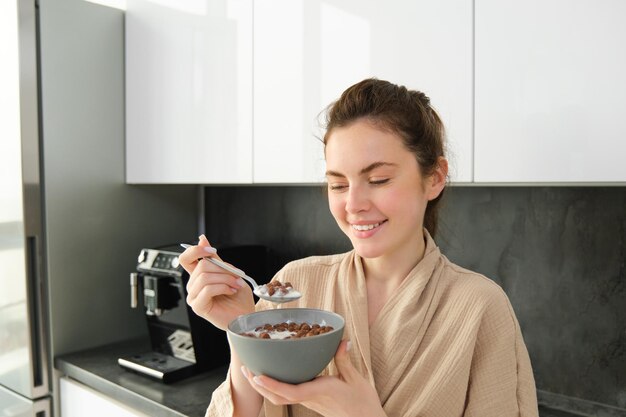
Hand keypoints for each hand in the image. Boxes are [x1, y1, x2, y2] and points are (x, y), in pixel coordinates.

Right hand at [179, 235, 254, 329]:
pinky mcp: (198, 307)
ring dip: (225, 279)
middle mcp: (193, 286)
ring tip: (236, 285)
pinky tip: (231, 291)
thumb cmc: (238, 297)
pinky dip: (223, 287)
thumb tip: (202, 239)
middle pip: (201, 266)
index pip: (186, 259)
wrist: (246, 315)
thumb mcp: (229, 272)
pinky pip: (207, 289)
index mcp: (198, 276)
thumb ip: (215, 259)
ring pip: (205, 277)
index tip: (212, 250)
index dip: (196, 250)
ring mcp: (194, 297)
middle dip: (223, 269)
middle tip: (237, 275)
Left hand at [241, 340, 386, 416]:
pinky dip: (276, 388)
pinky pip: (289, 397)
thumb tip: (341, 341)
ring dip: (264, 388)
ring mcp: (310, 403)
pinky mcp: (312, 403)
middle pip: (279, 397)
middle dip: (260, 385)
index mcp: (320, 392)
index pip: (292, 392)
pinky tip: (272, 378)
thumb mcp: (355, 378)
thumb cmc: (363, 403)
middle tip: (246, 369)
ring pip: (281, 399)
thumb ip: (344, 359)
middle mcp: (311, 399)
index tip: (257, 376)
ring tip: (253, 373)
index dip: (273, 385)